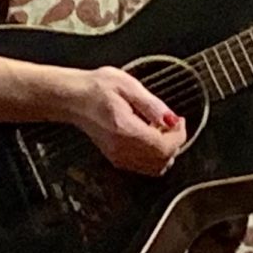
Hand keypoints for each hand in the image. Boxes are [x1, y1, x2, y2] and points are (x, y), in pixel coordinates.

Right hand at [67, 66, 185, 175]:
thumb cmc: (95, 88)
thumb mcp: (128, 85)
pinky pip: (144, 167)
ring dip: (165, 151)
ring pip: (155, 168)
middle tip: (171, 123)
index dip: (179, 136)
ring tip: (159, 130)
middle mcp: (121, 149)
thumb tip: (171, 119)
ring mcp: (118, 157)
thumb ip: (152, 104)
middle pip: (162, 161)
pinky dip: (154, 155)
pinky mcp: (116, 158)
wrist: (72, 98)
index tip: (179, 121)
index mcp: (125, 130)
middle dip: (174, 143)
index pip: (164, 147)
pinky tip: (148, 136)